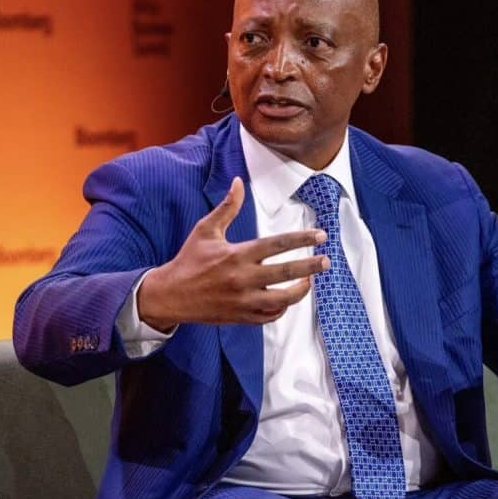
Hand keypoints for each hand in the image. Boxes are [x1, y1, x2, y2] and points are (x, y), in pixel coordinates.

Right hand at [138, 177, 329, 328]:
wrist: (171, 296)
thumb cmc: (189, 260)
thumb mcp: (206, 230)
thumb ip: (227, 207)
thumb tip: (238, 182)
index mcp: (237, 255)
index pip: (277, 244)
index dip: (302, 239)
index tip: (320, 235)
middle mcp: (243, 278)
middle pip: (286, 272)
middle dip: (311, 266)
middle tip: (326, 261)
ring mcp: (243, 300)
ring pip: (282, 299)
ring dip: (301, 290)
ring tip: (310, 280)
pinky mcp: (241, 317)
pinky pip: (270, 315)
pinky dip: (282, 307)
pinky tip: (288, 297)